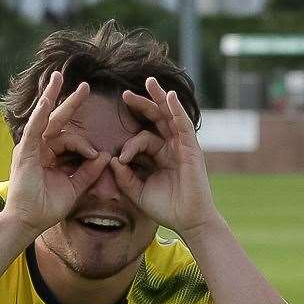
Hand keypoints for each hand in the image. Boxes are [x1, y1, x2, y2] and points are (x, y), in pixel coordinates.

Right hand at [4, 70, 110, 235]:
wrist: (29, 221)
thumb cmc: (47, 206)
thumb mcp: (76, 186)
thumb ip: (90, 171)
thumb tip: (106, 156)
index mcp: (51, 154)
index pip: (70, 138)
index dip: (85, 145)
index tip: (96, 156)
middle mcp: (40, 147)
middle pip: (57, 119)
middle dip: (69, 101)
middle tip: (83, 84)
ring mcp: (31, 148)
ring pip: (46, 120)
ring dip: (52, 97)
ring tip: (59, 78)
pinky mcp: (25, 152)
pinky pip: (34, 130)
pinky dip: (40, 115)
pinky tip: (46, 101)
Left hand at [110, 77, 218, 240]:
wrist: (187, 221)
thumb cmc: (166, 208)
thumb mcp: (138, 192)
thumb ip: (124, 177)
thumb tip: (112, 159)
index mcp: (159, 155)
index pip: (142, 138)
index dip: (129, 145)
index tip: (120, 159)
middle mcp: (171, 147)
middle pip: (156, 119)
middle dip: (142, 104)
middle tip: (125, 94)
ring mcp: (182, 146)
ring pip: (170, 116)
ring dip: (160, 98)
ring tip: (150, 82)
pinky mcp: (192, 149)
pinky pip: (183, 125)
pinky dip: (177, 110)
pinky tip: (169, 97)